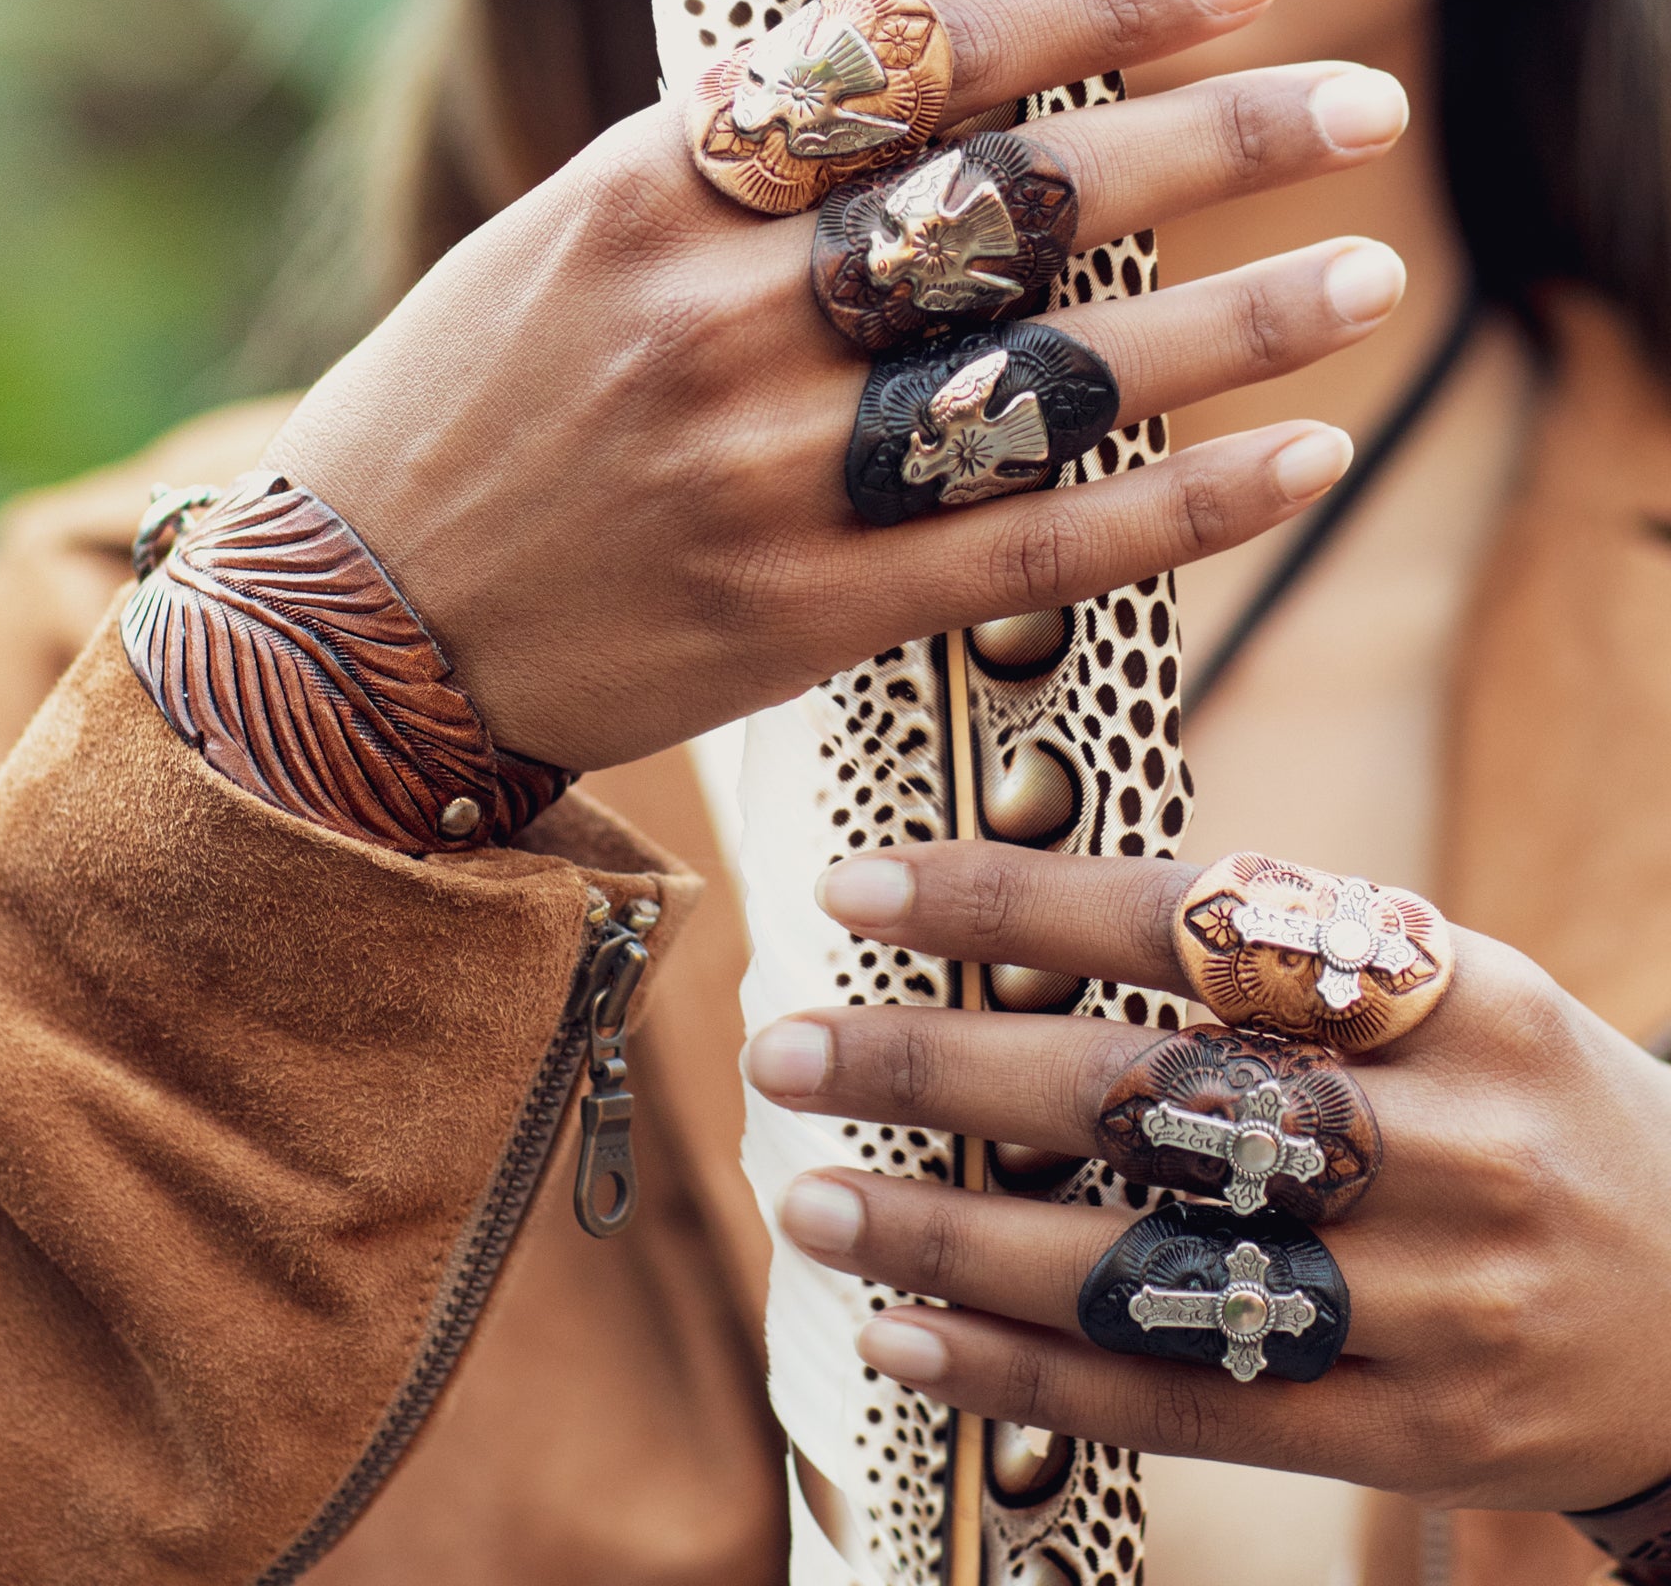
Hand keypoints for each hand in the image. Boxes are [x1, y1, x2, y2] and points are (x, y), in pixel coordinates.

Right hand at [266, 0, 1411, 770]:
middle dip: (1206, 144)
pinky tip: (1293, 459)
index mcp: (641, 191)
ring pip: (1034, 378)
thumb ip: (721, 165)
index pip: (904, 66)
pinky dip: (1170, 508)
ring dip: (1228, 320)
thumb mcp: (556, 243)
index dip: (1089, 10)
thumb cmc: (453, 422)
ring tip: (1368, 272)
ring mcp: (747, 470)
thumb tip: (912, 65)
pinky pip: (1017, 552)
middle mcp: (702, 316)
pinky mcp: (783, 614)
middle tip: (1360, 100)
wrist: (336, 633)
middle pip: (1002, 208)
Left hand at [745, 842, 1670, 1513]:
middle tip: (786, 1051)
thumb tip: (1020, 927)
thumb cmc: (1533, 1111)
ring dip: (949, 1240)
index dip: (1012, 901)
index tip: (860, 886)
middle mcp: (1450, 1144)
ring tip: (811, 1202)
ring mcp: (1435, 1306)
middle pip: (1145, 1098)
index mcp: (1457, 995)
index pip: (1196, 922)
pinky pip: (1183, 1409)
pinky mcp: (1410, 1433)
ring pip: (1142, 1271)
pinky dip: (1025, 1376)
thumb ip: (1279, 961)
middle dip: (939, 1072)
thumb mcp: (1456, 996)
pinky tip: (905, 1338)